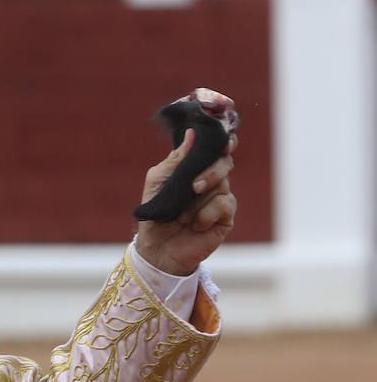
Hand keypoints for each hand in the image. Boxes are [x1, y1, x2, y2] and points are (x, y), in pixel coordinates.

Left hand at [136, 128, 237, 275]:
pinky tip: (195, 224)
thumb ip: (176, 159)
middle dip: (210, 172)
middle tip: (193, 187)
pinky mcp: (226, 216)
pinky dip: (207, 213)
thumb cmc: (156, 212)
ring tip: (182, 216)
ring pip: (223, 183)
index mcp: (194, 167)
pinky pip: (225, 204)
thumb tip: (192, 134)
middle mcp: (210, 178)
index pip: (216, 147)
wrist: (157, 247)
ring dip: (199, 200)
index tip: (223, 142)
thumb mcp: (158, 181)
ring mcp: (220, 196)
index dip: (223, 141)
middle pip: (224, 161)